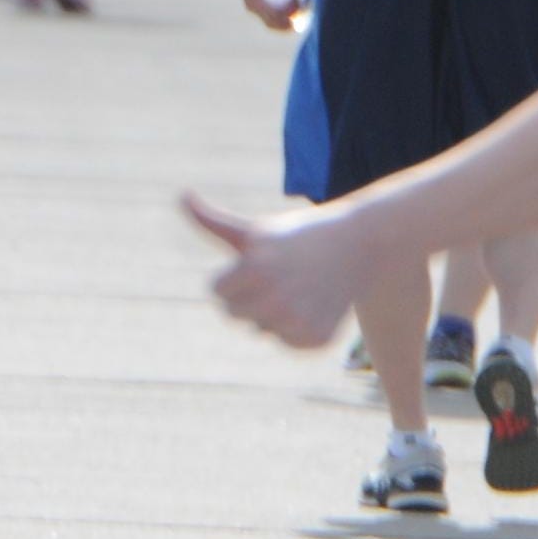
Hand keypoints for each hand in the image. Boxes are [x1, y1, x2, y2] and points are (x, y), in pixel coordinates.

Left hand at [183, 192, 371, 348]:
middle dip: (249, 296)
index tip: (259, 262)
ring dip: (272, 313)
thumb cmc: (295, 236)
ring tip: (299, 288)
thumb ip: (212, 221)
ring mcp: (298, 321)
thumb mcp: (253, 230)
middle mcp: (276, 299)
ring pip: (259, 329)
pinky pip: (285, 342)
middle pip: (233, 313)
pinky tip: (314, 305)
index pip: (216, 292)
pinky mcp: (316, 338)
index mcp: (255, 269)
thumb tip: (181, 195)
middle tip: (279, 276)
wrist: (356, 243)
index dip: (234, 276)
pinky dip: (295, 328)